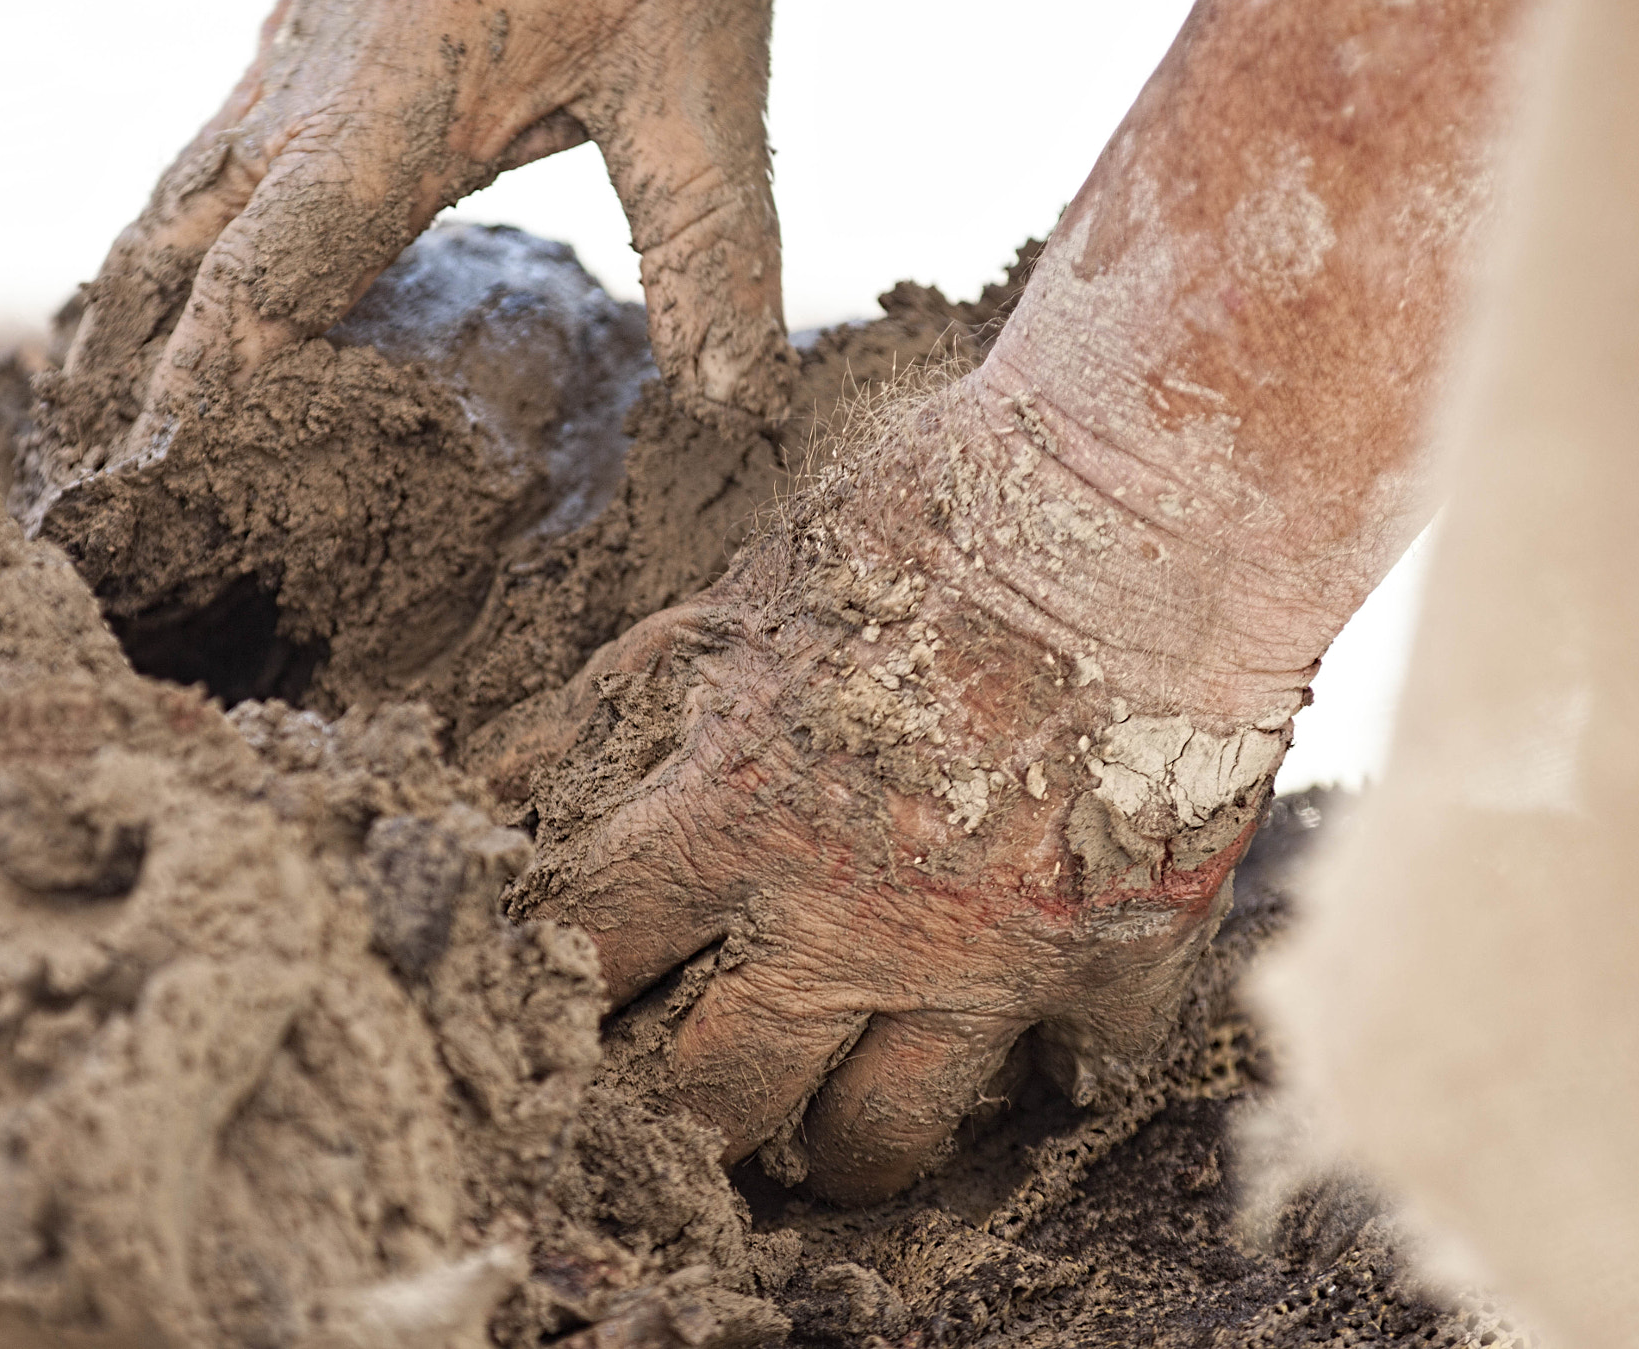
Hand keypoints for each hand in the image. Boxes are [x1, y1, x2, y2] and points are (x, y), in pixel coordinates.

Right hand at [48, 0, 793, 463]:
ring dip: (148, 291)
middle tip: (103, 473)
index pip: (259, 289)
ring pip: (184, 183)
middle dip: (138, 363)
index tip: (153, 492)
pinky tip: (216, 250)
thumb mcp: (696, 79)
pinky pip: (223, 137)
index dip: (200, 399)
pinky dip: (192, 221)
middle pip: (181, 245)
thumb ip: (710, 247)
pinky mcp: (319, 9)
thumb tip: (732, 409)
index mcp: (385, 110)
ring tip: (113, 388)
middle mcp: (311, 79)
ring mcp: (300, 38)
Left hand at [485, 438, 1269, 1203]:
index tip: (555, 1002)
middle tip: (672, 1106)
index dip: (552, 987)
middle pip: (712, 1101)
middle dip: (672, 1118)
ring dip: (837, 1144)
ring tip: (829, 1117)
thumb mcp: (728, 604)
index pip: (585, 957)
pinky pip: (1075, 1081)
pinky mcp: (1118, 962)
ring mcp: (986, 960)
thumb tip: (490, 794)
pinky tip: (1030, 1049)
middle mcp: (846, 920)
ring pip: (879, 1140)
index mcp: (732, 820)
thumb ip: (605, 715)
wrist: (1148, 495)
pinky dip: (1047, 1072)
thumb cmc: (925, 520)